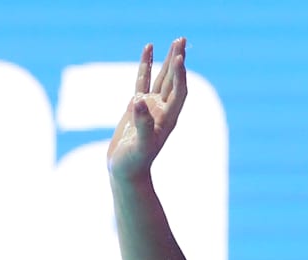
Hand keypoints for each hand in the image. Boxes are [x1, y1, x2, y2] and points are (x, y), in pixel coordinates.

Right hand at [107, 38, 187, 179]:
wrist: (125, 171)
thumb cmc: (134, 162)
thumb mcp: (139, 145)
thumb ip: (141, 124)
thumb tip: (139, 102)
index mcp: (168, 118)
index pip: (179, 92)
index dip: (180, 75)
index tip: (179, 57)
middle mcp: (163, 110)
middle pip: (174, 80)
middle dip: (178, 60)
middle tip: (182, 39)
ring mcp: (151, 107)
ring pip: (161, 78)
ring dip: (167, 60)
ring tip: (174, 41)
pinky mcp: (137, 106)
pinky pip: (142, 81)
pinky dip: (145, 65)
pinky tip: (148, 50)